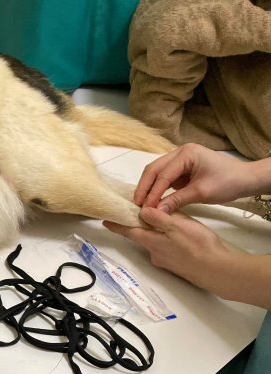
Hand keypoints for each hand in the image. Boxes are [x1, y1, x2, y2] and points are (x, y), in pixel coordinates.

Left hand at [104, 207, 230, 291]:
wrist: (215, 270)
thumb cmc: (197, 245)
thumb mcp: (176, 225)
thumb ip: (158, 218)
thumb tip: (141, 211)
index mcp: (151, 241)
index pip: (128, 231)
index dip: (116, 226)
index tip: (105, 221)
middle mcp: (154, 253)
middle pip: (142, 237)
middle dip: (140, 227)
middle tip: (142, 215)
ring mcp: (165, 261)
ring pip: (156, 243)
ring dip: (157, 234)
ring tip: (168, 223)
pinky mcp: (177, 266)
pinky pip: (167, 249)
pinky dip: (168, 242)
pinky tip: (180, 238)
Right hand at [133, 143, 258, 212]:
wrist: (246, 179)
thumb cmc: (227, 183)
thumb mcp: (201, 193)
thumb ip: (176, 200)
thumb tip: (154, 212)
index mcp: (186, 154)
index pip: (163, 175)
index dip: (152, 192)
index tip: (144, 208)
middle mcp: (180, 152)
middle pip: (154, 169)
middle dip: (144, 187)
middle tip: (136, 205)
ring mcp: (180, 159)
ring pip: (156, 172)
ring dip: (148, 187)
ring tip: (142, 203)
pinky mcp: (182, 168)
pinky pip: (164, 177)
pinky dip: (157, 188)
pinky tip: (152, 199)